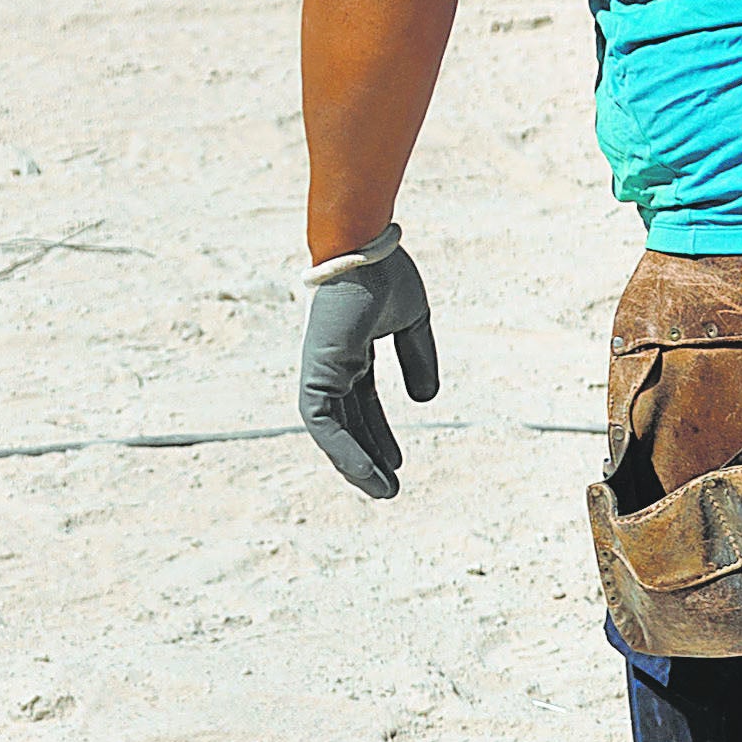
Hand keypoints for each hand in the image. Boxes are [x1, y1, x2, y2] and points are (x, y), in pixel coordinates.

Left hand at [300, 230, 438, 496]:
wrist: (363, 250)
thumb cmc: (385, 274)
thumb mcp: (413, 321)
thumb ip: (417, 358)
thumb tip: (425, 400)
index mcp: (351, 350)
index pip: (362, 403)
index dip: (378, 433)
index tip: (397, 461)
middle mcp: (332, 363)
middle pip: (348, 422)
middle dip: (367, 456)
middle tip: (389, 488)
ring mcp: (321, 369)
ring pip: (332, 431)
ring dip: (355, 464)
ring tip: (383, 491)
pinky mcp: (316, 372)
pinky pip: (322, 422)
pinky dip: (342, 449)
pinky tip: (365, 470)